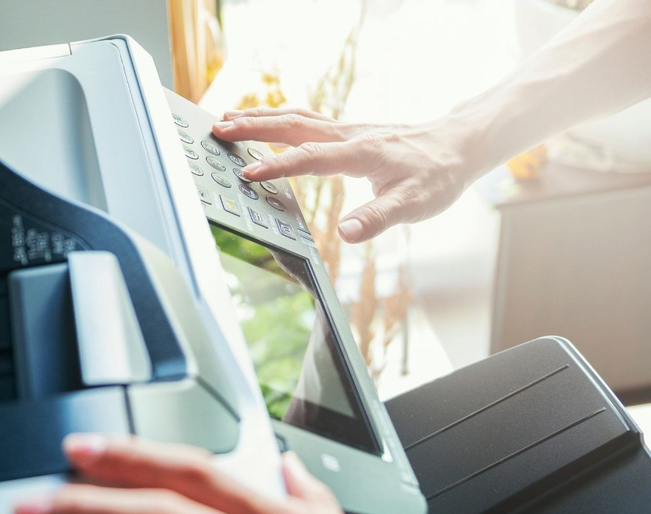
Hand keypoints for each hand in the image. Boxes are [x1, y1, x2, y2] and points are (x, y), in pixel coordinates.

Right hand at [212, 108, 476, 242]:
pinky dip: (282, 119)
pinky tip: (273, 124)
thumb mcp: (413, 204)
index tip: (247, 173)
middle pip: (293, 124)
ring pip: (298, 117)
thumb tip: (345, 235)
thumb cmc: (437, 176)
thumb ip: (377, 218)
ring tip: (230, 118)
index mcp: (360, 153)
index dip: (277, 165)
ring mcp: (349, 130)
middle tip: (218, 128)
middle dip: (253, 127)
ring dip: (262, 116)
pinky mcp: (351, 132)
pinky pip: (309, 120)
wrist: (457, 146)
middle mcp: (349, 135)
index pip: (309, 157)